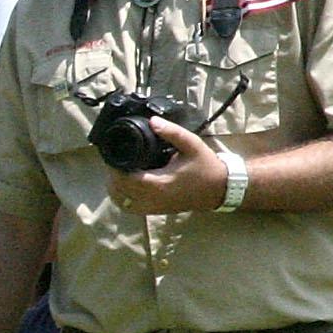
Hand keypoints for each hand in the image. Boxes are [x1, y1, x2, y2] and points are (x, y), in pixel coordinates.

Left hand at [106, 118, 228, 216]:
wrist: (222, 188)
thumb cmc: (206, 166)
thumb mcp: (192, 145)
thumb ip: (172, 132)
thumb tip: (152, 121)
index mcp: (159, 184)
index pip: (124, 180)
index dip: (113, 168)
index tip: (111, 154)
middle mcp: (154, 199)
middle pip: (119, 192)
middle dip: (112, 176)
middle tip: (113, 160)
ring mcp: (155, 208)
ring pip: (123, 203)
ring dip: (116, 188)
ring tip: (118, 171)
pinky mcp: (157, 211)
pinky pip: (132, 208)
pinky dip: (124, 198)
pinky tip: (126, 185)